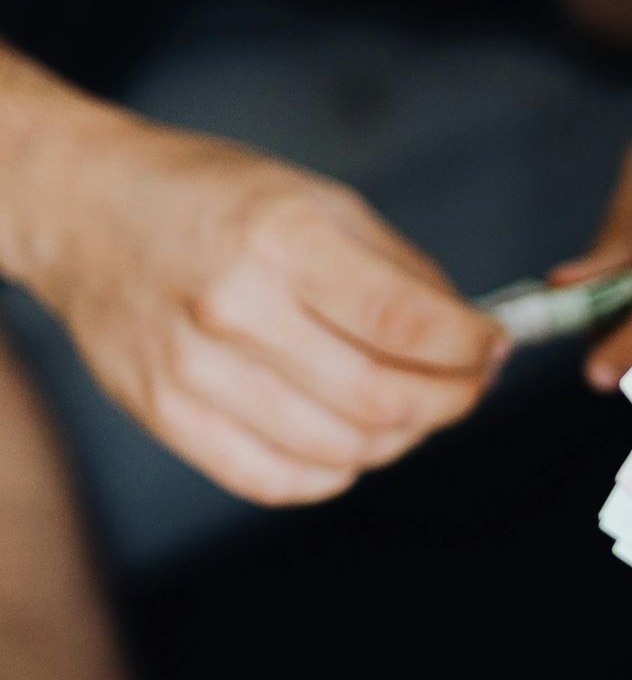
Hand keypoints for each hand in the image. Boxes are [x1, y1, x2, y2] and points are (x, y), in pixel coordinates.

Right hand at [27, 124, 505, 504]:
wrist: (88, 210)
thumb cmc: (215, 201)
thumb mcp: (319, 201)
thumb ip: (404, 272)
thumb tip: (475, 335)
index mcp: (282, 240)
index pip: (407, 324)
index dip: (470, 349)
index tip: (494, 347)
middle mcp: (235, 308)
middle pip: (382, 399)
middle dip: (451, 401)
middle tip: (469, 386)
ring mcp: (194, 370)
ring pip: (342, 449)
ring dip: (401, 438)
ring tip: (413, 408)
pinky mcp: (165, 414)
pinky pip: (278, 479)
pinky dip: (336, 471)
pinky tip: (352, 438)